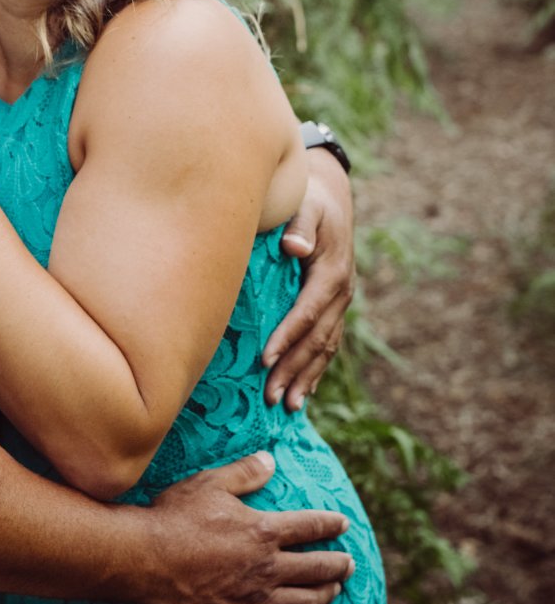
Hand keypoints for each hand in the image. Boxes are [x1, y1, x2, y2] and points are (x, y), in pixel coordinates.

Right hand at [142, 451, 352, 603]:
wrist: (144, 560)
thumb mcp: (210, 484)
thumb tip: (270, 460)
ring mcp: (255, 600)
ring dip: (325, 596)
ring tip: (333, 591)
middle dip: (338, 566)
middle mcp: (267, 568)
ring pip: (304, 602)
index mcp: (264, 531)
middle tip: (350, 565)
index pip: (310, 527)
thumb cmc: (175, 517)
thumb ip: (245, 473)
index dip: (330, 525)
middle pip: (317, 568)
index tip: (343, 525)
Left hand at [263, 147, 355, 410]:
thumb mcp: (307, 205)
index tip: (264, 360)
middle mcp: (340, 293)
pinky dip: (314, 369)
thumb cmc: (310, 200)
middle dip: (293, 369)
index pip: (307, 312)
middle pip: (316, 339)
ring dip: (305, 378)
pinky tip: (301, 392)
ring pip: (324, 348)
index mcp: (331, 272)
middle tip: (269, 397)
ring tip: (286, 406)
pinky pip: (326, 344)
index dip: (287, 337)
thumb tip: (294, 248)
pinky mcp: (333, 308)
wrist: (330, 197)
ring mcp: (340, 303)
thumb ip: (300, 225)